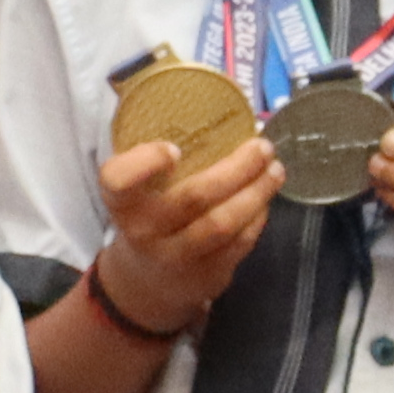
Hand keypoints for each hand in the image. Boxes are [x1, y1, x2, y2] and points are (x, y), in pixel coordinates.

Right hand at [94, 122, 279, 334]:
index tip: (173, 148)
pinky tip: (265, 198)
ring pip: (223, 223)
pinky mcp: (206, 274)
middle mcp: (144, 231)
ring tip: (275, 169)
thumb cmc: (147, 219)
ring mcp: (177, 257)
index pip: (118, 181)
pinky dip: (258, 217)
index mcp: (121, 202)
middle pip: (194, 198)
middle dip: (236, 168)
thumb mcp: (135, 194)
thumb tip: (214, 109)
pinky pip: (240, 243)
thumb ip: (156, 163)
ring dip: (256, 192)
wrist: (146, 282)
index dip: (145, 163)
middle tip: (262, 146)